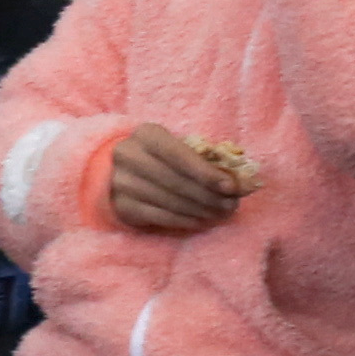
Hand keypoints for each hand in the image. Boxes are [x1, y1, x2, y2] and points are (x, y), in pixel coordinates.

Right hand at [101, 127, 248, 236]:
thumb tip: (239, 180)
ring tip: (220, 213)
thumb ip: (204, 158)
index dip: (206, 172)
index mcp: (146, 135)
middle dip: (209, 195)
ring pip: (171, 201)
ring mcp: (123, 183)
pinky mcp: (123, 206)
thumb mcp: (175, 146)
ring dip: (201, 210)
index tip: (230, 187)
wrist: (115, 170)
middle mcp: (129, 156)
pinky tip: (201, 220)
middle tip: (232, 205)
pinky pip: (161, 217)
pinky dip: (186, 220)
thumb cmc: (158, 157)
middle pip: (177, 181)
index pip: (178, 154)